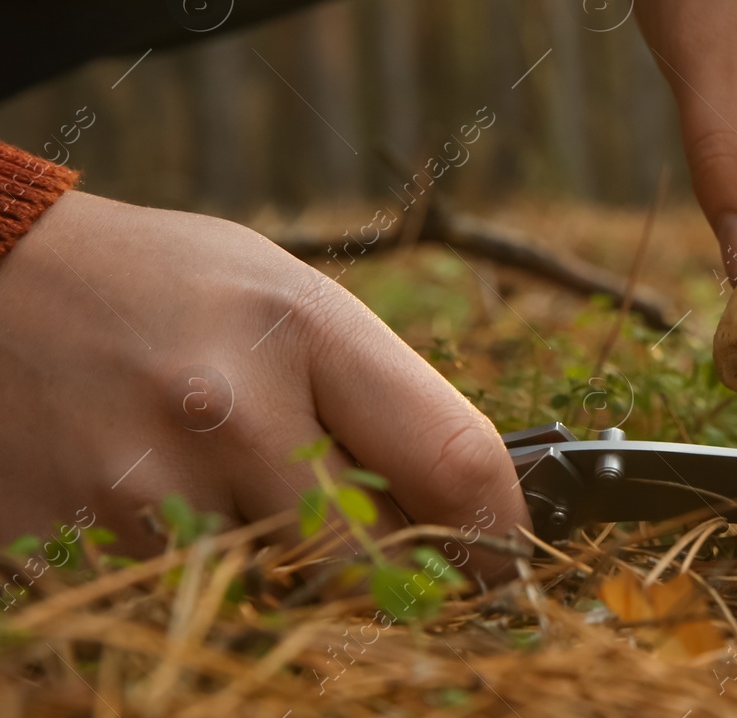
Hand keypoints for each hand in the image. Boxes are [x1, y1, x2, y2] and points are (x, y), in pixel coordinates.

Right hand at [0, 191, 527, 574]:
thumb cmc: (165, 285)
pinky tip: (177, 514)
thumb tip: (468, 503)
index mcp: (302, 329)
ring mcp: (143, 488)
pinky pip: (186, 606)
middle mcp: (228, 411)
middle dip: (393, 575)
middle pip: (373, 563)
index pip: (454, 459)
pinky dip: (204, 585)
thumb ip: (379, 395)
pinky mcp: (71, 548)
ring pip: (276, 599)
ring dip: (287, 579)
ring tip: (243, 498)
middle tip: (386, 561)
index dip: (502, 534)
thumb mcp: (290, 299)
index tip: (508, 569)